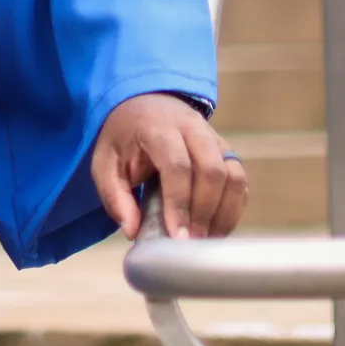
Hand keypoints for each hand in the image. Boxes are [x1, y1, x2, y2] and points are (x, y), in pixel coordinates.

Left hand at [91, 92, 246, 240]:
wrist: (145, 103)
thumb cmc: (124, 138)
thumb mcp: (105, 162)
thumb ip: (114, 196)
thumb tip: (132, 231)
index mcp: (158, 127)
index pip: (177, 165)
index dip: (180, 203)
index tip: (177, 237)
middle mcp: (192, 128)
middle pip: (212, 170)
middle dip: (205, 212)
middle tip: (192, 242)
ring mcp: (214, 137)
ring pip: (233, 175)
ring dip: (224, 212)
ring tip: (206, 240)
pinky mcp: (226, 150)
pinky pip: (239, 180)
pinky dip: (233, 207)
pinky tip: (216, 228)